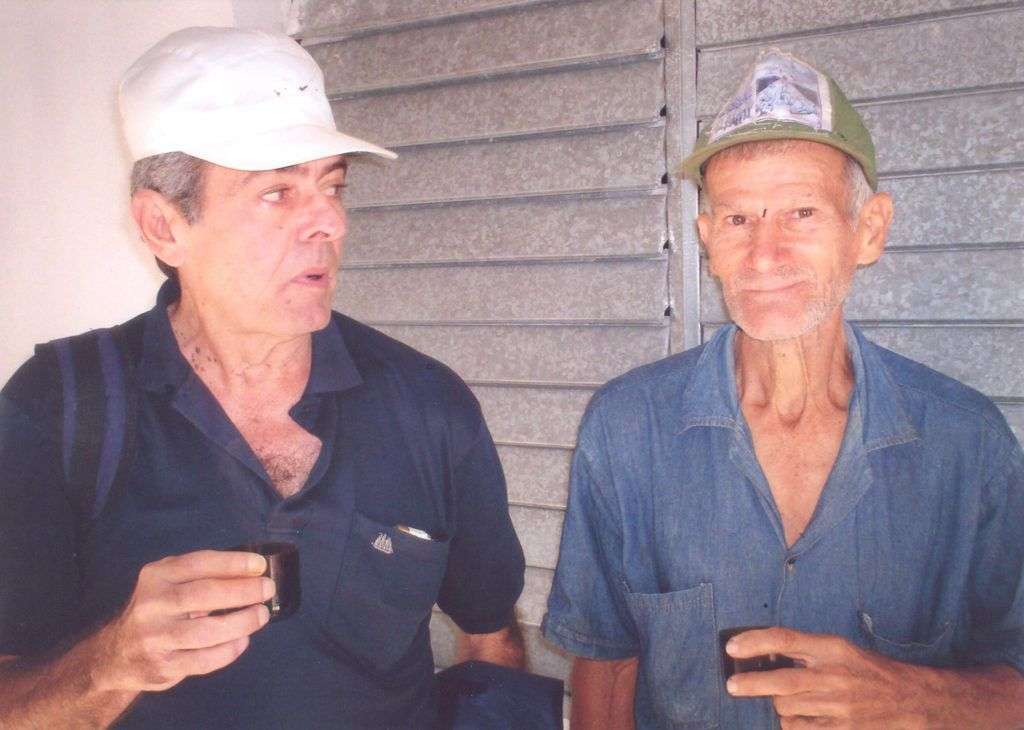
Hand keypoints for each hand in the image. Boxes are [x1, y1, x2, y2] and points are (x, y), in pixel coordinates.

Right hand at [90, 550, 273, 692]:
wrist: (118, 654)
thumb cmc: (158, 610)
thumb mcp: (171, 583)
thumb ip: (204, 575)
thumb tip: (253, 572)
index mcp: (156, 577)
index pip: (198, 564)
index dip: (232, 563)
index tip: (260, 566)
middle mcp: (151, 605)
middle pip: (204, 595)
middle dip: (242, 591)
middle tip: (267, 589)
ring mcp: (155, 638)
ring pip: (206, 631)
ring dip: (242, 622)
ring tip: (261, 615)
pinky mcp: (163, 666)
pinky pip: (204, 660)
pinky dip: (229, 650)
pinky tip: (243, 640)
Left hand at [725, 627, 931, 728]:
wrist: (912, 701)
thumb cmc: (869, 672)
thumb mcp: (841, 650)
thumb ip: (806, 651)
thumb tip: (762, 654)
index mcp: (832, 649)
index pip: (786, 639)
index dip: (755, 642)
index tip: (731, 648)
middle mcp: (834, 676)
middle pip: (781, 681)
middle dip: (751, 684)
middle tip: (732, 685)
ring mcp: (839, 707)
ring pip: (787, 708)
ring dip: (779, 705)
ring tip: (787, 701)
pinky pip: (800, 729)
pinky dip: (793, 724)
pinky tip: (799, 718)